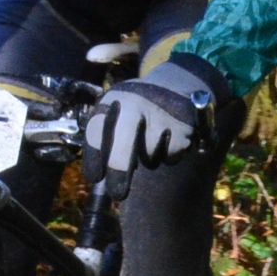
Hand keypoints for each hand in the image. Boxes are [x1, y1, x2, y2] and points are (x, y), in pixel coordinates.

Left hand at [83, 59, 225, 185]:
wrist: (180, 82)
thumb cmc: (141, 104)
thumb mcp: (119, 107)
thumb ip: (106, 134)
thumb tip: (98, 175)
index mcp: (114, 98)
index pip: (96, 132)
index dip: (93, 158)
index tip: (94, 177)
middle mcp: (135, 103)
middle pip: (123, 149)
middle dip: (119, 174)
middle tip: (117, 193)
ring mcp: (161, 114)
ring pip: (149, 157)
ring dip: (149, 157)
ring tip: (154, 136)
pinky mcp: (183, 126)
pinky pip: (170, 157)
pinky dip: (169, 154)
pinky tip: (170, 135)